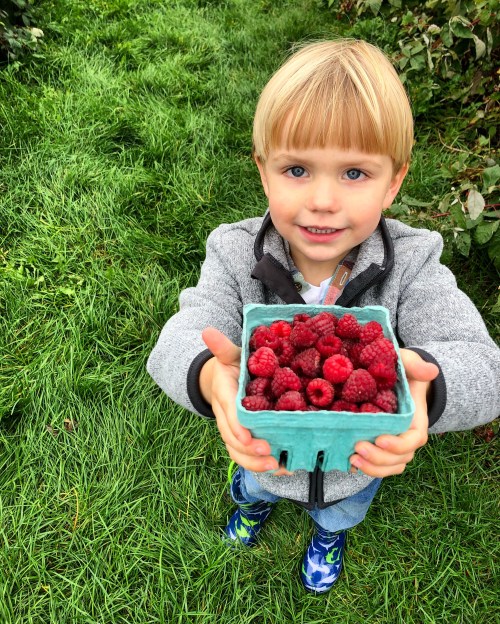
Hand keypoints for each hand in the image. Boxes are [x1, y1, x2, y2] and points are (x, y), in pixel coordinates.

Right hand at [201, 327, 280, 472]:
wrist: (221, 380)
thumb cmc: (231, 366)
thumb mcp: (229, 355)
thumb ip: (222, 347)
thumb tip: (208, 330)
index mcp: (224, 394)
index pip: (228, 413)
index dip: (237, 426)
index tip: (248, 436)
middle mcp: (226, 416)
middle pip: (232, 438)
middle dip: (249, 449)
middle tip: (269, 453)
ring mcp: (233, 429)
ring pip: (238, 451)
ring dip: (255, 463)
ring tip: (276, 466)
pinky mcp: (243, 438)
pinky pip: (248, 455)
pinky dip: (263, 464)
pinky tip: (282, 467)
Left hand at [349, 349, 438, 477]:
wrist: (392, 381)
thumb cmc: (401, 372)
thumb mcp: (407, 363)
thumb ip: (416, 365)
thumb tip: (432, 370)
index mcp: (416, 421)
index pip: (413, 440)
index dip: (398, 444)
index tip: (380, 439)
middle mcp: (407, 438)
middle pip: (399, 458)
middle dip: (379, 457)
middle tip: (357, 447)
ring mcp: (394, 446)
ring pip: (389, 467)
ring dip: (372, 467)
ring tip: (352, 459)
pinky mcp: (380, 449)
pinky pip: (378, 466)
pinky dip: (366, 469)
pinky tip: (349, 464)